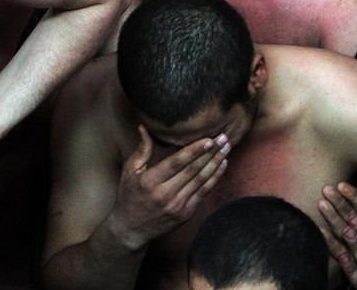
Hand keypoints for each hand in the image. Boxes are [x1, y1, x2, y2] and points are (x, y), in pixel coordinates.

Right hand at [106, 125, 229, 249]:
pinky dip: (214, 178)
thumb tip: (143, 127)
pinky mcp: (185, 213)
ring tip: (227, 148)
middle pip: (193, 170)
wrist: (131, 229)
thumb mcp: (129, 171)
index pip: (177, 163)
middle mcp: (165, 195)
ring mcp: (177, 206)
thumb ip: (141, 149)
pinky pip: (203, 192)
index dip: (194, 151)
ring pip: (201, 180)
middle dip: (211, 153)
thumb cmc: (129, 196)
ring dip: (216, 163)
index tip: (209, 139)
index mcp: (150, 182)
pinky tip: (222, 165)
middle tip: (223, 137)